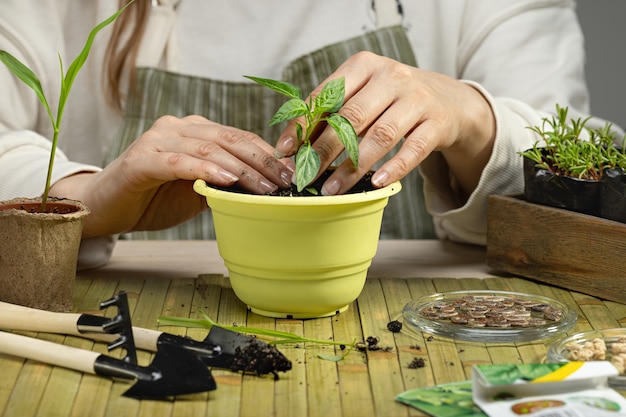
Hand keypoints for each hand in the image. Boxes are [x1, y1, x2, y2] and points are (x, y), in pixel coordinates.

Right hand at [50, 115, 293, 235]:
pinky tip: (227, 181)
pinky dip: (205, 170)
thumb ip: (224, 184)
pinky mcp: (142, 159)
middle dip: (262, 161)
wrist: (106, 208)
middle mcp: (178, 128)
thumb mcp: (198, 191)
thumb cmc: (154, 198)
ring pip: (210, 150)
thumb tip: (264, 190)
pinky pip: (179, 163)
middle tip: (285, 181)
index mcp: (195, 131)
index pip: (239, 137)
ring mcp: (158, 140)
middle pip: (230, 140)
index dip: (267, 154)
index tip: (291, 173)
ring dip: (242, 169)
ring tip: (264, 187)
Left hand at [274, 51, 495, 197]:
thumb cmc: (393, 100)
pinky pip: (413, 148)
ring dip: (353, 167)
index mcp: (364, 66)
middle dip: (323, 150)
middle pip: (351, 117)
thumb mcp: (364, 94)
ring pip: (380, 135)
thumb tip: (294, 142)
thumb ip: (333, 111)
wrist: (448, 100)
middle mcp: (391, 76)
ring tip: (332, 189)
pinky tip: (376, 184)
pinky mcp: (438, 121)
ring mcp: (417, 97)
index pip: (326, 96)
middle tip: (305, 176)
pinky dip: (394, 168)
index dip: (303, 125)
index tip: (285, 151)